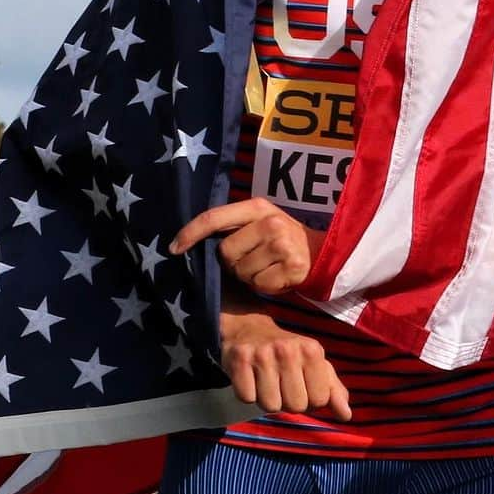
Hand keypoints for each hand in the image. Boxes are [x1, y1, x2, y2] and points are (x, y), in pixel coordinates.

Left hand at [171, 198, 321, 294]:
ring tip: (265, 266)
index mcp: (257, 207)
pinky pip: (259, 285)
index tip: (174, 248)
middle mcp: (270, 223)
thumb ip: (232, 227)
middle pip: (225, 252)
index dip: (190, 233)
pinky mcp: (291, 267)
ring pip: (241, 272)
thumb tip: (189, 243)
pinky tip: (275, 275)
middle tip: (251, 257)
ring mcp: (282, 245)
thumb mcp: (259, 221)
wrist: (319, 251)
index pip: (214, 217)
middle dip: (232, 261)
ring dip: (248, 275)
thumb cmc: (279, 237)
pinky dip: (264, 286)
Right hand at [220, 305, 350, 421]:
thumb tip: (346, 415)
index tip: (301, 385)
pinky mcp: (239, 359)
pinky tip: (250, 378)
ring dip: (267, 399)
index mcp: (311, 350)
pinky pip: (246, 398)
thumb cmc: (288, 352)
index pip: (319, 400)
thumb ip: (333, 390)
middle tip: (281, 384)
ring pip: (270, 406)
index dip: (310, 400)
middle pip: (296, 406)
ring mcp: (262, 354)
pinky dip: (248, 394)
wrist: (249, 329)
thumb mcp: (315, 365)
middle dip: (288, 402)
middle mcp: (288, 350)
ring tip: (266, 381)